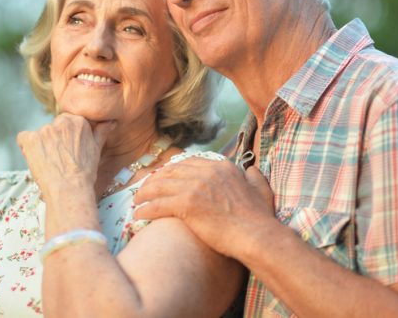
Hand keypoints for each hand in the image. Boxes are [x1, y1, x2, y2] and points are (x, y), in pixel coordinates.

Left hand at [17, 113, 113, 198]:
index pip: (66, 123)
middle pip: (52, 128)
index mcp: (78, 122)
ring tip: (49, 163)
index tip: (67, 151)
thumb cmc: (84, 174)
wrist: (69, 190)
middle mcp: (61, 122)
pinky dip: (26, 149)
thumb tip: (109, 122)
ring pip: (39, 135)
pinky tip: (35, 160)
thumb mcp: (96, 150)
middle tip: (58, 159)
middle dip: (53, 141)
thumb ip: (100, 132)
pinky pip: (23, 139)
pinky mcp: (31, 139)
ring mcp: (45, 130)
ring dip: (41, 146)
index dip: (65, 138)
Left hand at [133, 157, 275, 259]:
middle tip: (144, 190)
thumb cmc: (259, 219)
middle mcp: (206, 172)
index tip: (162, 178)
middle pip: (170, 172)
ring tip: (136, 202)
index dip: (171, 171)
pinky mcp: (187, 203)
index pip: (187, 163)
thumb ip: (254, 178)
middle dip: (154, 180)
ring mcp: (195, 186)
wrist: (257, 236)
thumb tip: (252, 170)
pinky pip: (157, 204)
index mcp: (221, 166)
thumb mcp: (261, 191)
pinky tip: (139, 215)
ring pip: (159, 186)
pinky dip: (145, 209)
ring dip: (144, 194)